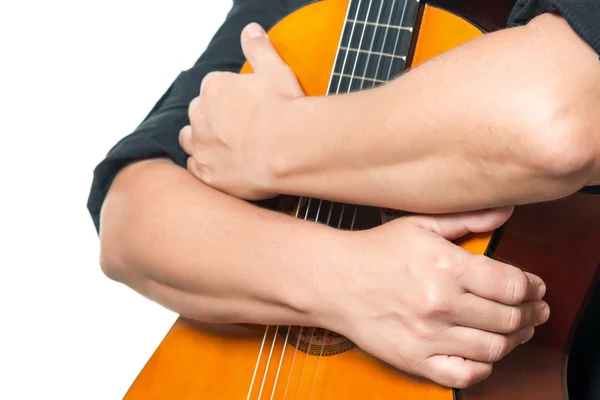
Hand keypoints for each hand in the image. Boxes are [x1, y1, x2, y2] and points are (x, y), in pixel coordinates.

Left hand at [179, 22, 302, 199]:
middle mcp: (200, 116)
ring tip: (226, 145)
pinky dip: (205, 166)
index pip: (215, 87)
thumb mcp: (274, 71)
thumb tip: (250, 30)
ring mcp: (202, 147)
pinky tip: (222, 166)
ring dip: (202, 140)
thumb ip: (259, 49)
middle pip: (200, 112)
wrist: (287, 149)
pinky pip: (195, 168)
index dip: (231, 96)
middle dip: (214, 117)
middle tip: (241, 126)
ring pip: (190, 139)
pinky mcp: (207, 174)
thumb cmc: (283, 109)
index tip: (248, 105)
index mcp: (214, 88)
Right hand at [317, 207, 548, 388]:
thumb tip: (507, 211)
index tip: (534, 286)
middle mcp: (441, 304)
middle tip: (534, 310)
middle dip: (531, 313)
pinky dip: (484, 368)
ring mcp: (428, 336)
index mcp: (447, 267)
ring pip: (494, 348)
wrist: (333, 280)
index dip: (532, 287)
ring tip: (517, 331)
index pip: (512, 285)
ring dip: (515, 340)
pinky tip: (485, 355)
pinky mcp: (414, 359)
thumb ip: (467, 219)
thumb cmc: (374, 251)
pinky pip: (464, 374)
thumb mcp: (420, 224)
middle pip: (509, 318)